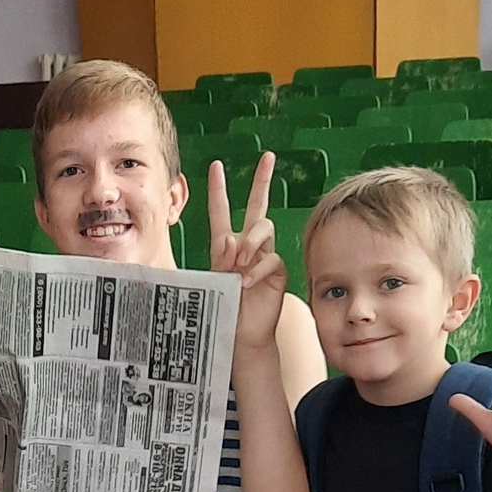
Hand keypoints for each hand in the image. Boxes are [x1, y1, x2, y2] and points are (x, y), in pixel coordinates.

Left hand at [208, 152, 286, 350]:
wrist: (242, 334)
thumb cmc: (224, 309)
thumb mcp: (213, 280)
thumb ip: (220, 259)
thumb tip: (232, 239)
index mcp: (225, 245)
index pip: (221, 212)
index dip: (218, 190)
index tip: (216, 166)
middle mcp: (247, 245)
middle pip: (257, 205)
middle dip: (262, 180)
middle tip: (268, 157)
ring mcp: (264, 255)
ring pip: (263, 228)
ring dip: (250, 241)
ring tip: (240, 262)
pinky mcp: (277, 269)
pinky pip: (270, 257)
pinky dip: (258, 268)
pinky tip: (248, 281)